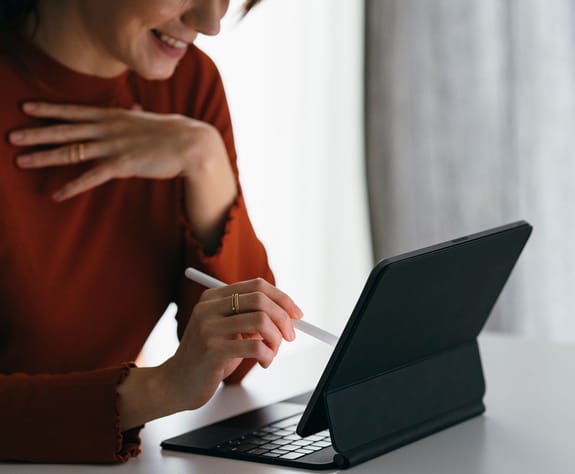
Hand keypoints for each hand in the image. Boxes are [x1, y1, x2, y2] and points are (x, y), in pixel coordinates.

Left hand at [9, 101, 235, 201]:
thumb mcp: (149, 119)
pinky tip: (56, 194)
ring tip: (21, 161)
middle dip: (37, 133)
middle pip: (66, 130)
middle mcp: (108, 128)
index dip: (49, 110)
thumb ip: (135, 114)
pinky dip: (73, 186)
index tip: (26, 107)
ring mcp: (114, 146)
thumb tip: (133, 107)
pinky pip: (92, 177)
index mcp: (114, 116)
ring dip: (45, 156)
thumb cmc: (173, 132)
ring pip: (72, 151)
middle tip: (12, 136)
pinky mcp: (123, 165)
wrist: (191, 144)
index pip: (75, 111)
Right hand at [160, 278, 302, 410]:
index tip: (296, 314)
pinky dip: (268, 355)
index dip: (282, 298)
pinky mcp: (212, 350)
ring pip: (261, 321)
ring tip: (272, 352)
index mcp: (213, 297)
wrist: (175, 384)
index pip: (257, 286)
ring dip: (276, 339)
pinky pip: (255, 347)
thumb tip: (288, 315)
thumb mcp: (227, 332)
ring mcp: (209, 328)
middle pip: (260, 300)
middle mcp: (209, 308)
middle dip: (283, 318)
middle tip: (289, 336)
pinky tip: (263, 362)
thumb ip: (250, 319)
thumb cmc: (206, 358)